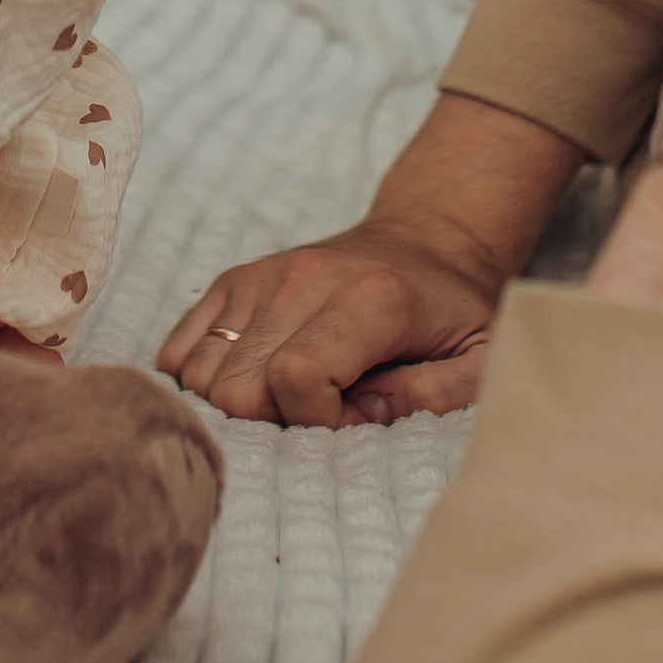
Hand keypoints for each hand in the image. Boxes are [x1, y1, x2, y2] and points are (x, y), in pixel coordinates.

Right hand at [160, 222, 504, 427]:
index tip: (351, 421)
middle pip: (237, 387)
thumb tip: (366, 414)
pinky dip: (202, 380)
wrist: (425, 239)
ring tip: (292, 396)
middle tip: (321, 412)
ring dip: (239, 405)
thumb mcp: (482, 359)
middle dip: (273, 423)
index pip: (298, 377)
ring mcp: (260, 275)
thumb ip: (438, 395)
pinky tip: (253, 382)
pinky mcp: (233, 279)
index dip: (317, 423)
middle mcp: (302, 279)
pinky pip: (179, 350)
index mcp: (369, 299)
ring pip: (200, 374)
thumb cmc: (455, 312)